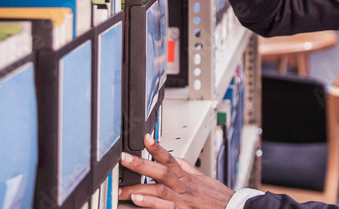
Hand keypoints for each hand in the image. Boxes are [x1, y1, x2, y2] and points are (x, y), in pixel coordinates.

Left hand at [119, 133, 235, 207]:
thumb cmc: (217, 197)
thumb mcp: (202, 178)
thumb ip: (186, 169)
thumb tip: (174, 158)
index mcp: (187, 176)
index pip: (170, 157)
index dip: (157, 148)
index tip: (144, 138)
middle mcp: (183, 186)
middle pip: (160, 171)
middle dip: (140, 164)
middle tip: (123, 158)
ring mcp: (182, 200)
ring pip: (159, 189)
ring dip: (138, 187)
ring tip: (121, 187)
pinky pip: (165, 207)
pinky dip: (150, 203)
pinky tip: (137, 200)